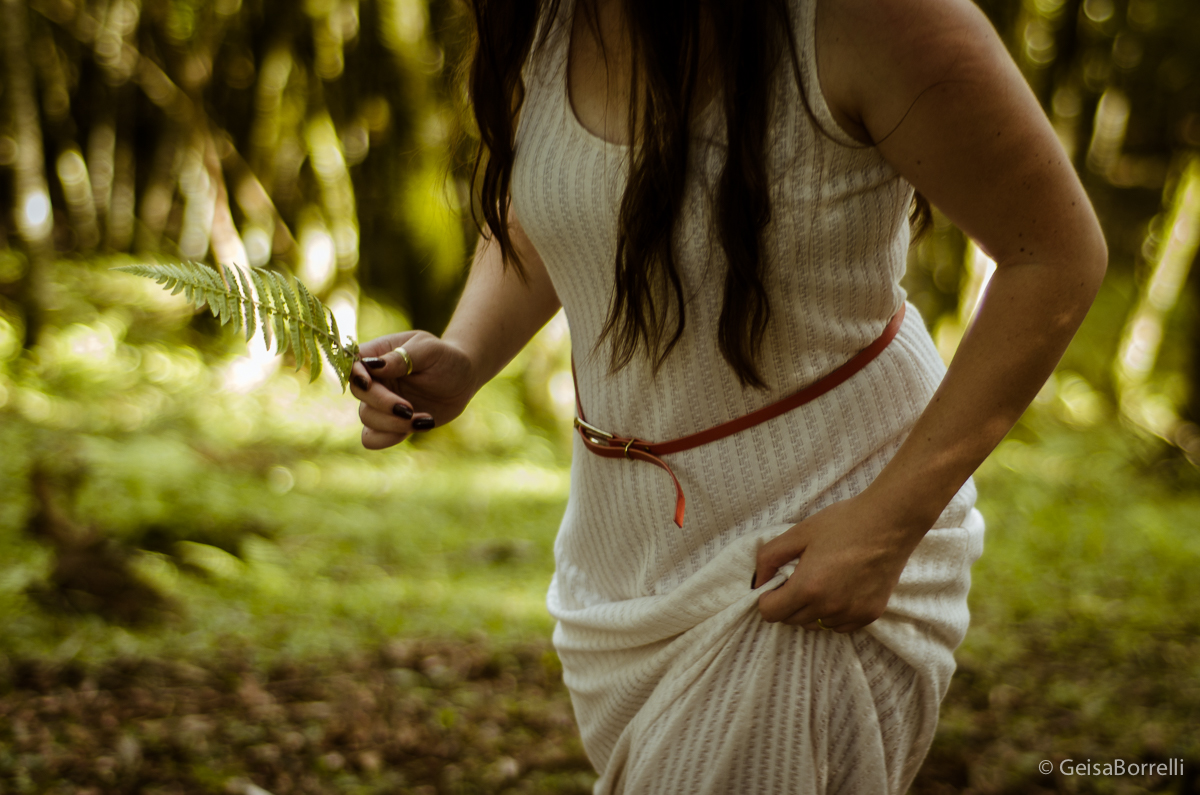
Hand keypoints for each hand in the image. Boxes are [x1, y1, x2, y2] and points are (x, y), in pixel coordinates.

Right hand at [349, 330, 476, 449]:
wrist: (463, 380)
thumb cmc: (446, 357)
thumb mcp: (429, 349)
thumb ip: (403, 356)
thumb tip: (374, 365)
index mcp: (378, 355)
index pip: (353, 364)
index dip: (356, 376)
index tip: (370, 384)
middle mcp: (375, 380)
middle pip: (359, 394)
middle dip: (383, 404)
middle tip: (409, 408)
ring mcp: (381, 403)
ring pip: (367, 419)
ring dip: (393, 424)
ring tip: (424, 419)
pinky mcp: (391, 423)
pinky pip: (373, 439)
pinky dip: (391, 438)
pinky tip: (419, 427)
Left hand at [752, 492, 925, 632]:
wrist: (890, 522)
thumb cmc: (844, 523)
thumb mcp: (799, 533)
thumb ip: (770, 557)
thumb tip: (757, 581)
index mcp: (807, 587)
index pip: (771, 613)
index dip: (767, 598)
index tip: (776, 584)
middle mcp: (829, 607)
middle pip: (791, 620)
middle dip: (787, 602)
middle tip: (799, 577)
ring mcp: (851, 614)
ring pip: (815, 624)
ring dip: (810, 609)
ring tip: (822, 581)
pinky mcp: (870, 615)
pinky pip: (839, 625)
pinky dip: (833, 613)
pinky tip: (840, 589)